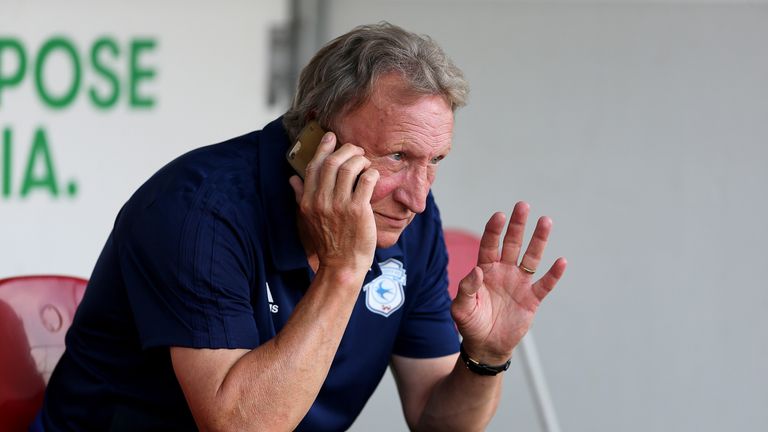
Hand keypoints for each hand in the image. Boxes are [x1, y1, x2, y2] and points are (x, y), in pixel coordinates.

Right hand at [289, 131, 379, 273]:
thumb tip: (292, 179)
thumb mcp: (308, 219)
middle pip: (332, 162)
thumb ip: (301, 196)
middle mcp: (321, 201)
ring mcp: (339, 205)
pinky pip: (366, 181)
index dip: (323, 147)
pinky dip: (371, 173)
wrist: (342, 265)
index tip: (331, 137)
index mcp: (308, 201)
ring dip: (360, 160)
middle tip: (356, 150)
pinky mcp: (358, 210)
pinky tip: (373, 176)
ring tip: (365, 162)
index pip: (314, 166)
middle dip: (346, 150)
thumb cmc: (328, 242)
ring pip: (349, 168)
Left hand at [451, 202, 566, 363]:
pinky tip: (561, 261)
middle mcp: (504, 271)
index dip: (494, 230)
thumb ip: (466, 289)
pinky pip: (544, 284)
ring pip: (531, 257)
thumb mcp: (461, 308)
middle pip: (512, 244)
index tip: (499, 216)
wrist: (486, 346)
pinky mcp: (532, 299)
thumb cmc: (470, 324)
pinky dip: (553, 274)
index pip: (490, 244)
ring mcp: (519, 283)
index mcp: (485, 269)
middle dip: (517, 225)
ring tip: (545, 221)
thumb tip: (477, 271)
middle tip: (523, 205)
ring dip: (539, 240)